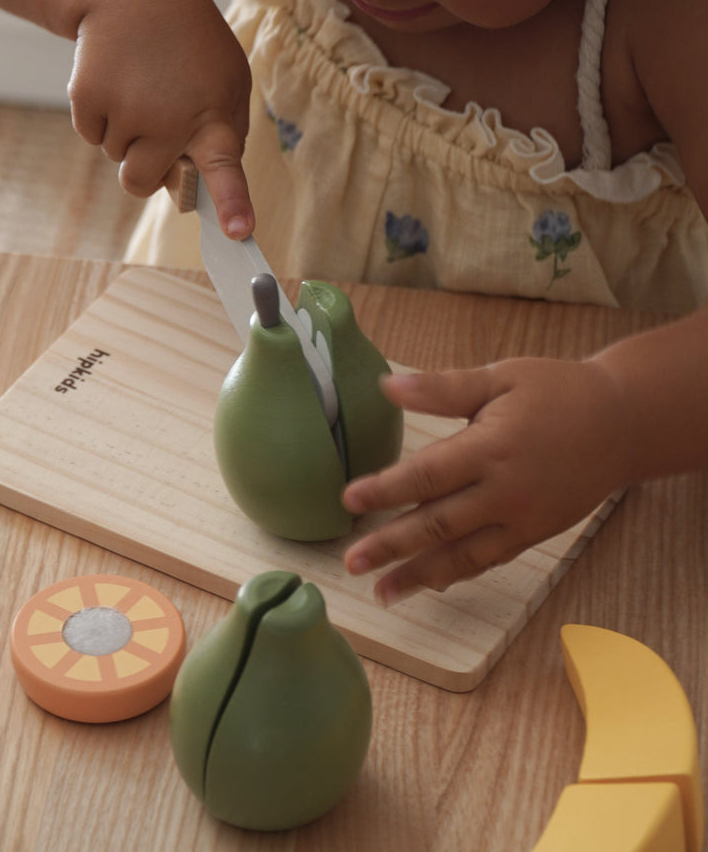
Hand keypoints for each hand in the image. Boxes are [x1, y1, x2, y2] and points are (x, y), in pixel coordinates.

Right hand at [69, 0, 254, 237]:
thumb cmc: (190, 46)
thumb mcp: (227, 81)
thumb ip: (221, 135)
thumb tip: (197, 186)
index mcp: (212, 118)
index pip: (225, 171)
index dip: (231, 205)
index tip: (239, 233)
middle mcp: (167, 120)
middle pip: (141, 183)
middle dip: (145, 165)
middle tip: (156, 121)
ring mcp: (125, 111)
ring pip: (116, 159)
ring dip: (126, 134)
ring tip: (140, 84)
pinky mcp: (87, 100)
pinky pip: (91, 136)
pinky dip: (100, 117)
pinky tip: (115, 79)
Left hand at [341, 358, 630, 605]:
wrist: (623, 423)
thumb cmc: (556, 392)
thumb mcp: (500, 377)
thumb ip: (442, 388)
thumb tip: (387, 385)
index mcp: (491, 448)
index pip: (426, 475)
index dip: (384, 490)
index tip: (347, 500)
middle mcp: (505, 492)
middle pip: (437, 524)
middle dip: (390, 546)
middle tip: (351, 562)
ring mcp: (522, 519)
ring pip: (461, 554)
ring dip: (418, 575)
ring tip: (381, 593)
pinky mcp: (535, 534)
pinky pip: (488, 560)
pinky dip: (456, 574)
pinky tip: (427, 583)